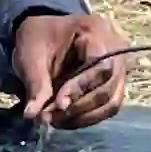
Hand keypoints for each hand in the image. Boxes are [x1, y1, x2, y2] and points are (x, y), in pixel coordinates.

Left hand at [13, 11, 128, 128]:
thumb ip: (36, 84)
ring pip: (112, 102)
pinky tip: (66, 119)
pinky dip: (87, 117)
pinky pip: (108, 106)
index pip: (100, 64)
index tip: (58, 104)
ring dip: (83, 117)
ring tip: (55, 120)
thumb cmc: (39, 38)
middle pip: (108, 87)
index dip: (81, 87)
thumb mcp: (31, 55)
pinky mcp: (115, 83)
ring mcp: (119, 67)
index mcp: (96, 30)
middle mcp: (116, 49)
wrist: (46, 34)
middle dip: (79, 107)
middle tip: (50, 116)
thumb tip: (33, 115)